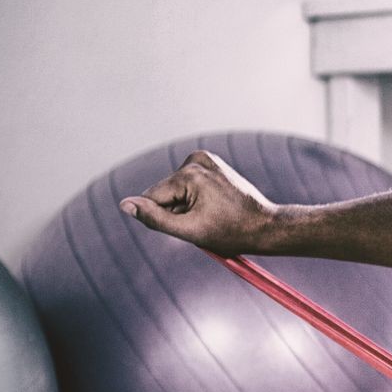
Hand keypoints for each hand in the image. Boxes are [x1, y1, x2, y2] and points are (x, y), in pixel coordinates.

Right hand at [120, 150, 278, 255]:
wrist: (266, 226)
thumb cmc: (231, 232)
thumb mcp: (189, 231)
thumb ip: (154, 218)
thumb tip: (125, 205)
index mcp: (189, 173)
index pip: (153, 198)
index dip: (166, 218)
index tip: (193, 224)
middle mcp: (196, 159)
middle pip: (165, 193)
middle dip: (178, 211)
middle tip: (206, 221)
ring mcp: (206, 159)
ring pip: (177, 190)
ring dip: (188, 207)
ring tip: (213, 215)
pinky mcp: (212, 163)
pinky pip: (190, 185)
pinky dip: (197, 199)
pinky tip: (216, 206)